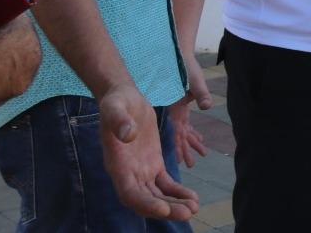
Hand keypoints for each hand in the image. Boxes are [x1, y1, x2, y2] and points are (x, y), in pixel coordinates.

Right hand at [98, 84, 199, 218]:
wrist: (123, 97)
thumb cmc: (116, 102)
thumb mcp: (115, 106)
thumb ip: (119, 121)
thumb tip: (128, 134)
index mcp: (117, 165)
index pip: (129, 193)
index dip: (144, 203)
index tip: (162, 208)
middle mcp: (128, 173)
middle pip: (146, 200)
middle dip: (166, 209)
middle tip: (188, 212)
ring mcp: (141, 170)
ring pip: (157, 195)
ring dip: (174, 204)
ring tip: (195, 208)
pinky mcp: (153, 164)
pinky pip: (165, 184)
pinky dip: (178, 192)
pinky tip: (193, 198)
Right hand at [168, 57, 211, 167]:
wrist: (178, 53)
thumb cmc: (185, 66)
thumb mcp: (194, 79)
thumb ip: (200, 92)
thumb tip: (206, 105)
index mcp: (175, 110)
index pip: (175, 134)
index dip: (178, 148)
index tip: (181, 162)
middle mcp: (174, 113)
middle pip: (180, 137)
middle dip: (185, 151)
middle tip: (192, 165)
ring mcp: (177, 111)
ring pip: (184, 132)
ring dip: (191, 144)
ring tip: (200, 156)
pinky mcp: (181, 107)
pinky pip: (186, 125)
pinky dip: (193, 133)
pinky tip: (200, 140)